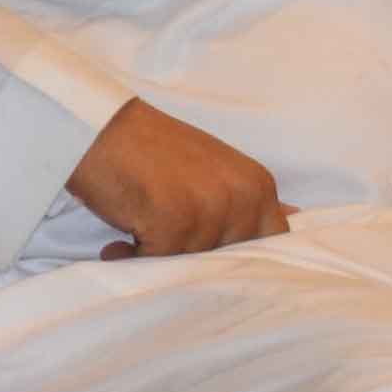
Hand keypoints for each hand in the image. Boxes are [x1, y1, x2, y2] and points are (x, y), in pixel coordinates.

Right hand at [69, 98, 285, 257]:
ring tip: (137, 230)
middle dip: (197, 256)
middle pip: (232, 259)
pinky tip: (118, 245)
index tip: (208, 251)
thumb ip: (249, 199)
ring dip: (161, 256)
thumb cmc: (149, 147)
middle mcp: (242, 197)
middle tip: (163, 234)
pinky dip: (134, 258)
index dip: (241, 255)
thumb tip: (294, 218)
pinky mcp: (174, 222)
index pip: (272, 242)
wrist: (97, 127)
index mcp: (257, 185)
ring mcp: (210, 210)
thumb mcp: (216, 168)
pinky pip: (160, 262)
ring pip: (195, 264)